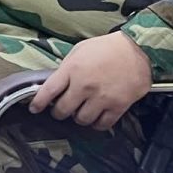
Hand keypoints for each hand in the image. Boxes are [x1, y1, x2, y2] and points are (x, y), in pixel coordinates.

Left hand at [29, 32, 151, 129]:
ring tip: (81, 111)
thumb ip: (67, 67)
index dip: (39, 103)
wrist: (138, 49)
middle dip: (58, 112)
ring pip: (81, 119)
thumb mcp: (80, 50)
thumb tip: (57, 82)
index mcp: (72, 70)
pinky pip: (102, 124)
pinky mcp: (118, 106)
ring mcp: (101, 98)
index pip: (48, 91)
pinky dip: (97, 124)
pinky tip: (96, 117)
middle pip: (63, 110)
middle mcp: (84, 86)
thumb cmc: (108, 47)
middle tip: (61, 110)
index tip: (34, 108)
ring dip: (78, 118)